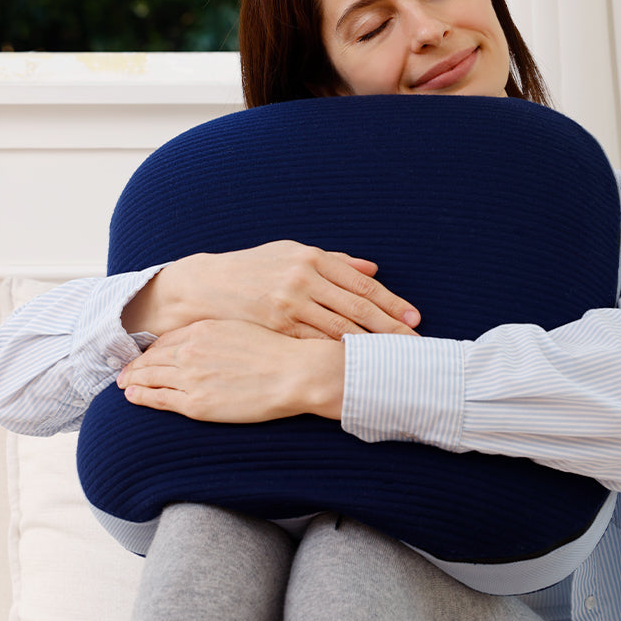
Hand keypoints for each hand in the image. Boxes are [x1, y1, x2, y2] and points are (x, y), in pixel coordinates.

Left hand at [117, 319, 344, 421]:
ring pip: (149, 377)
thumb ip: (223, 335)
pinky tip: (131, 396)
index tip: (146, 353)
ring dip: (132, 379)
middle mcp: (192, 350)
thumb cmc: (281, 353)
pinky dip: (141, 396)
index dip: (153, 348)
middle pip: (153, 357)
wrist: (296, 373)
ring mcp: (191, 377)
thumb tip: (217, 342)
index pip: (168, 339)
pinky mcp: (196, 404)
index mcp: (204, 329)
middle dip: (136, 364)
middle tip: (124, 369)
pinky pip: (158, 399)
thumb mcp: (247, 330)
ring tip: (123, 383)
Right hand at [122, 241, 420, 339]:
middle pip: (359, 308)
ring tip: (393, 360)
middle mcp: (304, 278)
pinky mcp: (276, 327)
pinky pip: (315, 344)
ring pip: (341, 329)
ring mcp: (290, 304)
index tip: (414, 319)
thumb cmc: (254, 270)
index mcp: (313, 258)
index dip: (392, 303)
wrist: (204, 287)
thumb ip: (335, 262)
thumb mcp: (292, 254)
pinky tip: (357, 366)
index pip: (362, 283)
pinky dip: (339, 355)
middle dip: (391, 329)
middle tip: (415, 345)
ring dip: (371, 346)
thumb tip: (373, 268)